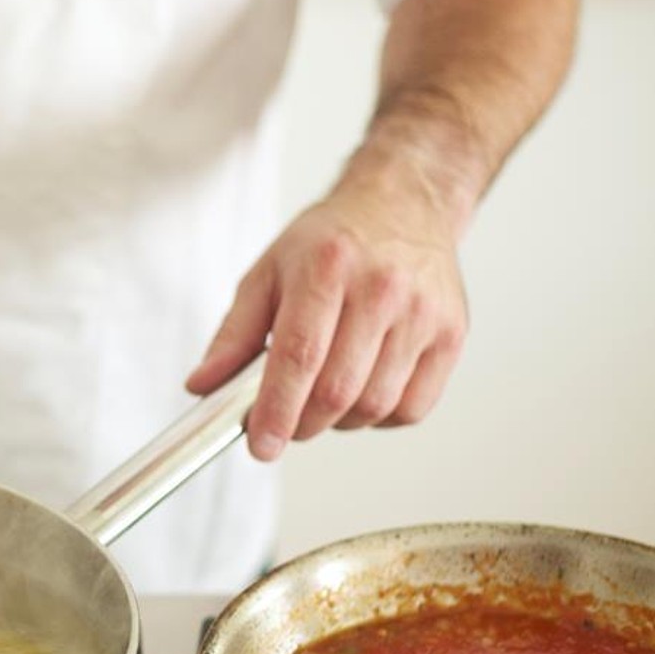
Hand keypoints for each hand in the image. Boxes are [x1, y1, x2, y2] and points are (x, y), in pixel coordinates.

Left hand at [186, 180, 468, 461]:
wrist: (404, 206)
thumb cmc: (329, 244)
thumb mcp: (268, 274)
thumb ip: (233, 334)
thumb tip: (202, 386)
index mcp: (327, 268)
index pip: (299, 356)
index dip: (277, 410)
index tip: (260, 447)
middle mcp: (382, 289)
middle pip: (338, 390)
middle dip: (302, 423)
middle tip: (285, 422)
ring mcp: (423, 313)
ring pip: (375, 405)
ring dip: (338, 422)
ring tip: (323, 398)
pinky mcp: (451, 335)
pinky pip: (411, 408)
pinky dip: (378, 418)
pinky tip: (362, 391)